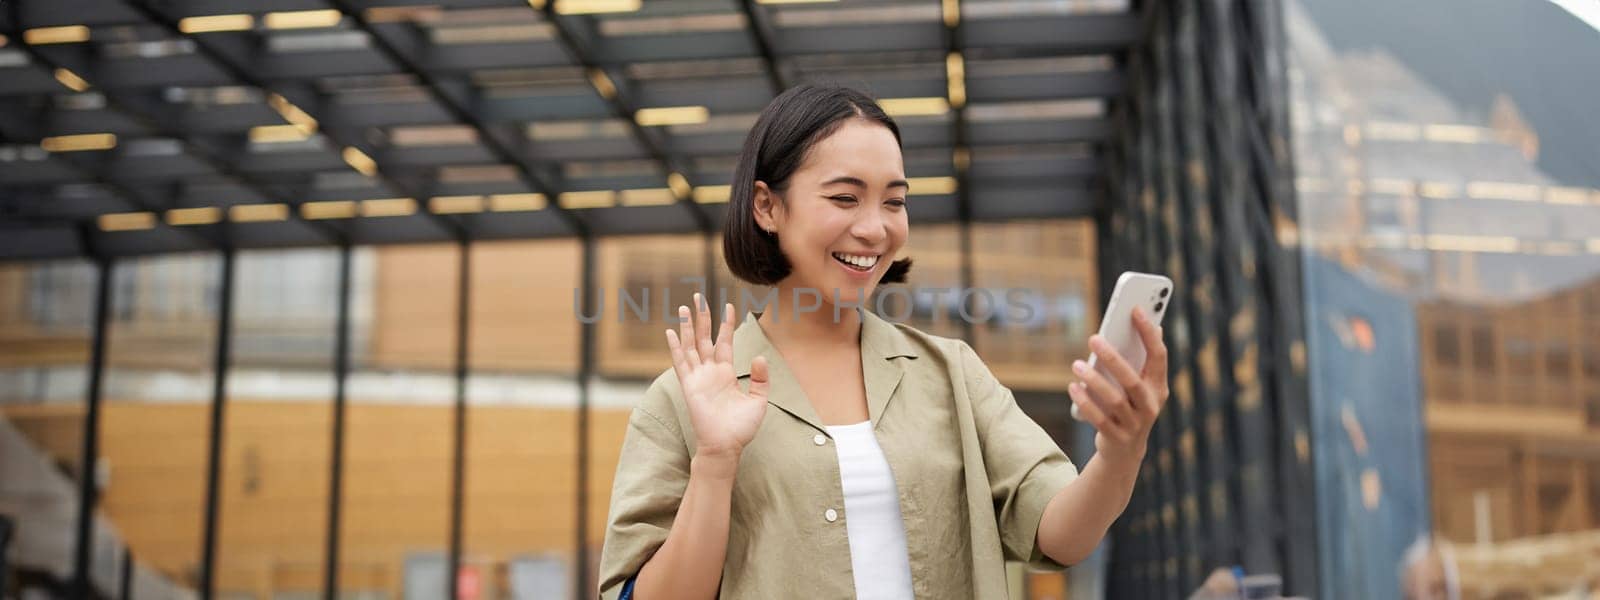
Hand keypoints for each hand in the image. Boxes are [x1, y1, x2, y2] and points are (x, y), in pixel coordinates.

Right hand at [666, 293, 769, 460]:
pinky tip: (670, 332)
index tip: (728, 305)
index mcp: (726, 373)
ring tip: (684, 307)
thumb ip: (761, 379)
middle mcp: (710, 371)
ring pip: (691, 345)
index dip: (726, 324)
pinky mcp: (689, 386)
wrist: (726, 447)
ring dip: (687, 326)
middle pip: (704, 337)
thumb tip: (758, 357)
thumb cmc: (741, 428)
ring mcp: (698, 377)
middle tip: (699, 296)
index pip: (724, 341)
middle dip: (703, 317)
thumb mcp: (759, 401)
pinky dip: (675, 347)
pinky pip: (680, 362)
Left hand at [1069, 307, 1169, 465]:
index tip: (1134, 309)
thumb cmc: (1130, 407)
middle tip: (1093, 338)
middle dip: (1113, 358)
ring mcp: (1135, 424)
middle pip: (1132, 379)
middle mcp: (1150, 406)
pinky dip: (1085, 402)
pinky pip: (1099, 419)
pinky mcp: (1117, 438)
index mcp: (1159, 387)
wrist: (1125, 452)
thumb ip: (1142, 360)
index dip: (1148, 332)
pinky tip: (1073, 387)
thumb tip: (1153, 325)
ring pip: (1114, 400)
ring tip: (1076, 364)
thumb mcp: (1140, 386)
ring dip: (1093, 380)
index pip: (1158, 356)